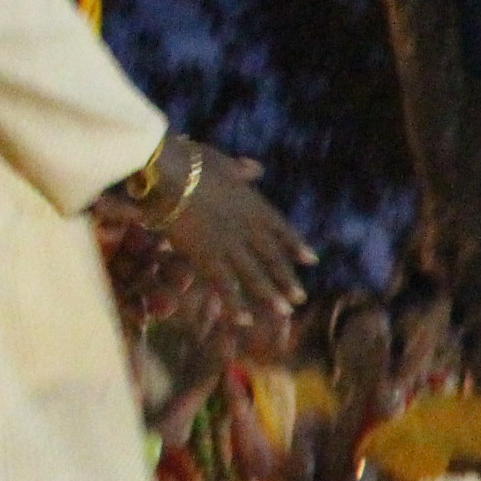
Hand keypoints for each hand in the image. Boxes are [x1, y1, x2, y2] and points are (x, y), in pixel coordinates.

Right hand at [138, 138, 309, 320]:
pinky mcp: (206, 255)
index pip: (281, 228)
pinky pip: (223, 284)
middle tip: (301, 297)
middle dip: (287, 278)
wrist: (169, 169)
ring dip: (270, 294)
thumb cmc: (189, 160)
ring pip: (254, 274)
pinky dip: (234, 304)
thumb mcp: (222, 161)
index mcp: (252, 203)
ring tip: (285, 312)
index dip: (295, 245)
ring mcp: (229, 243)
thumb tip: (255, 167)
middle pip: (272, 257)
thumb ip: (240, 169)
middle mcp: (247, 226)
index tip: (311, 259)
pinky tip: (244, 320)